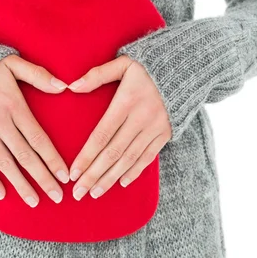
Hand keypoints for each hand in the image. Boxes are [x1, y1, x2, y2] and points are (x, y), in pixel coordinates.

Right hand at [0, 54, 70, 207]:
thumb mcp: (13, 63)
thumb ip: (38, 75)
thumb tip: (63, 87)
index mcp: (13, 105)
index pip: (38, 138)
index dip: (52, 159)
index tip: (65, 176)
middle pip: (25, 156)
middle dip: (42, 178)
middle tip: (57, 196)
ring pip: (4, 164)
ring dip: (20, 184)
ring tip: (35, 201)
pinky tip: (3, 194)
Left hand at [67, 54, 171, 199]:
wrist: (185, 69)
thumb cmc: (146, 66)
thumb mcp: (122, 64)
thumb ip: (97, 75)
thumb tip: (71, 87)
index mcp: (127, 102)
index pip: (102, 135)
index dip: (86, 156)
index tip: (72, 173)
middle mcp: (141, 118)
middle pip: (113, 153)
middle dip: (94, 175)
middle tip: (78, 193)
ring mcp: (155, 128)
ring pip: (129, 159)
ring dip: (111, 178)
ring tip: (95, 193)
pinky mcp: (165, 134)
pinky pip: (148, 157)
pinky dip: (134, 171)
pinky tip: (121, 182)